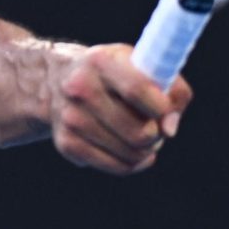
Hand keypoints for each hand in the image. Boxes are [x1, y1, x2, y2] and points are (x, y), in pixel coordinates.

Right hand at [46, 43, 191, 174]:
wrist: (57, 80)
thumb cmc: (113, 73)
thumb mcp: (140, 63)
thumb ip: (171, 88)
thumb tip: (169, 129)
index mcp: (99, 61)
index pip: (137, 90)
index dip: (162, 108)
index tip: (166, 111)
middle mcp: (79, 88)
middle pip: (138, 132)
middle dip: (156, 135)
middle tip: (155, 127)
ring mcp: (70, 118)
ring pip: (131, 154)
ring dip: (146, 150)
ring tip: (142, 135)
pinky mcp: (66, 143)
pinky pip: (117, 167)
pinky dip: (133, 163)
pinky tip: (131, 149)